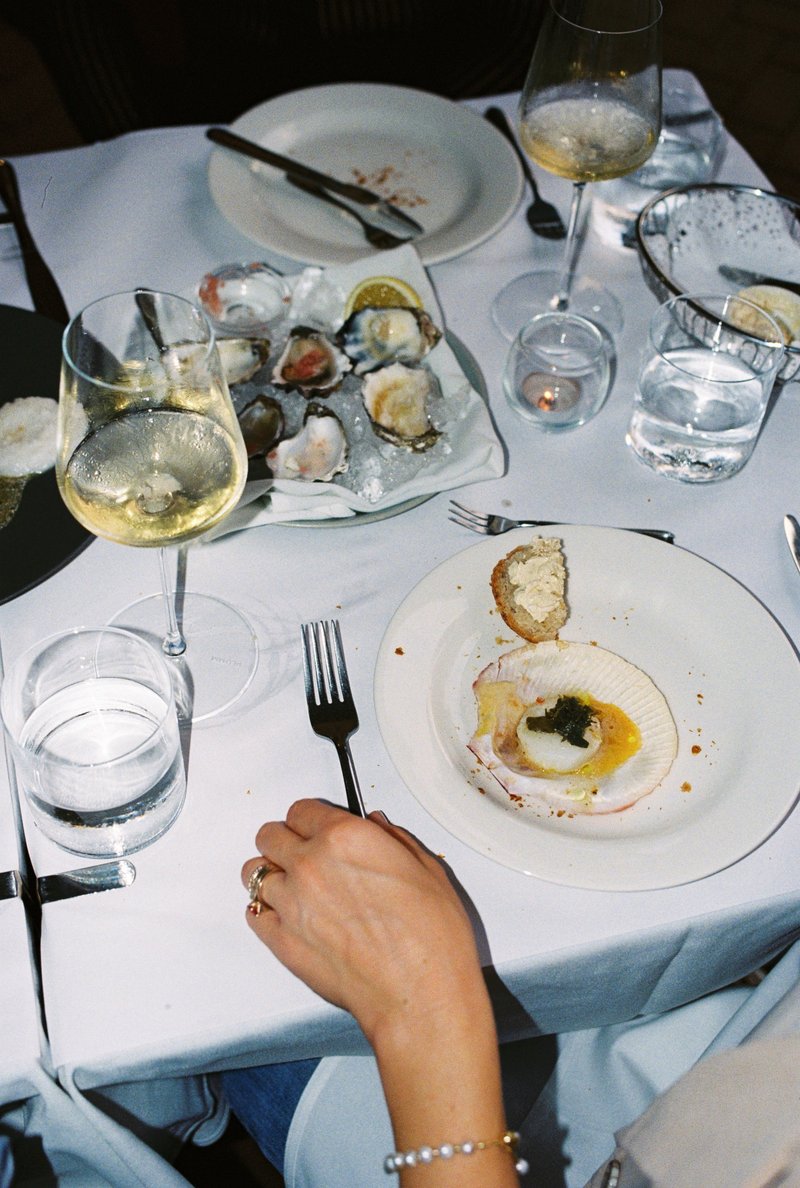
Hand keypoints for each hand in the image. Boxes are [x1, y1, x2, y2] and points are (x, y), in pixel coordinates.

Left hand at [242, 799, 484, 1046]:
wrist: (420, 996)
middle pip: (269, 836)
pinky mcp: (281, 942)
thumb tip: (376, 827)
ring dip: (272, 876)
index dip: (310, 819)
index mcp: (345, 838)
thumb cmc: (431, 939)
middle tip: (302, 853)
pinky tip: (286, 916)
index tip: (315, 827)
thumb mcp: (427, 870)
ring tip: (293, 887)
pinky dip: (265, 913)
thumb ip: (393, 839)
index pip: (300, 809)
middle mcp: (310, 865)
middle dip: (285, 841)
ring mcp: (291, 904)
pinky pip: (253, 915)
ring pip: (254, 874)